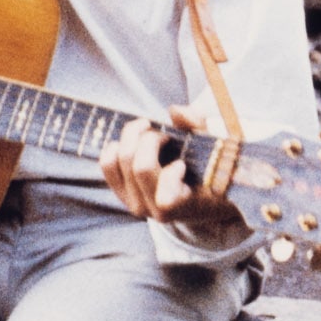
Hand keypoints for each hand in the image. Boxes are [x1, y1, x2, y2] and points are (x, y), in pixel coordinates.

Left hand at [100, 106, 241, 235]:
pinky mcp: (120, 194)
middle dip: (151, 139)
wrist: (195, 201)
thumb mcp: (214, 152)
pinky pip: (107, 164)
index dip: (172, 174)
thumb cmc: (207, 173)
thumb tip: (176, 111)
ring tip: (149, 133)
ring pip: (121, 160)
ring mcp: (134, 203)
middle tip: (164, 135)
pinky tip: (133, 143)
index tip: (182, 164)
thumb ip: (198, 128)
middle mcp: (154, 210)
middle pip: (140, 166)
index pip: (166, 198)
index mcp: (182, 206)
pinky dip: (117, 146)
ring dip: (133, 136)